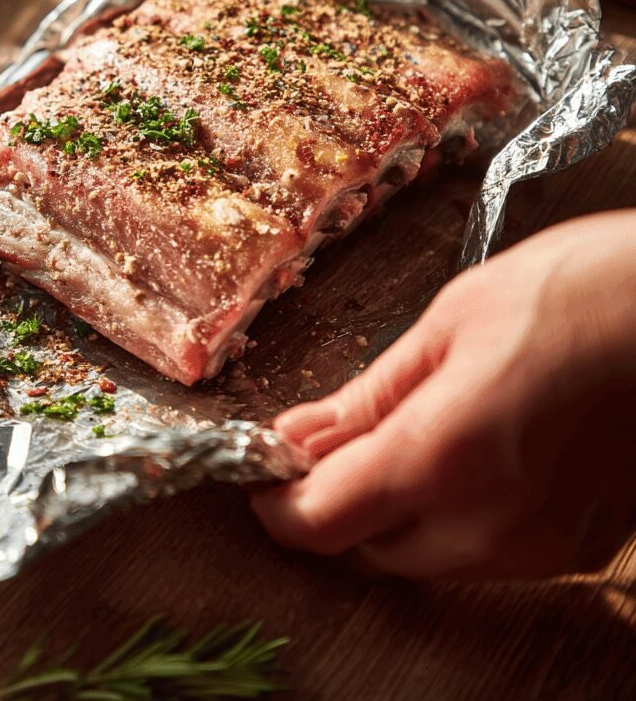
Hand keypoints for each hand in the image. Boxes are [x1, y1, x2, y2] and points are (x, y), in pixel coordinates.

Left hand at [252, 210, 635, 577]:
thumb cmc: (582, 290)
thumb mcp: (452, 320)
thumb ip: (367, 396)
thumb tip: (296, 436)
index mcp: (443, 456)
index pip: (321, 523)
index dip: (278, 502)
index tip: (265, 472)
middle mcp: (491, 524)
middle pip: (371, 548)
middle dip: (341, 499)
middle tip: (340, 435)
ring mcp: (543, 546)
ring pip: (431, 558)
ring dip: (402, 511)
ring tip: (423, 425)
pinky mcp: (582, 548)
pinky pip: (490, 552)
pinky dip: (462, 515)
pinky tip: (479, 449)